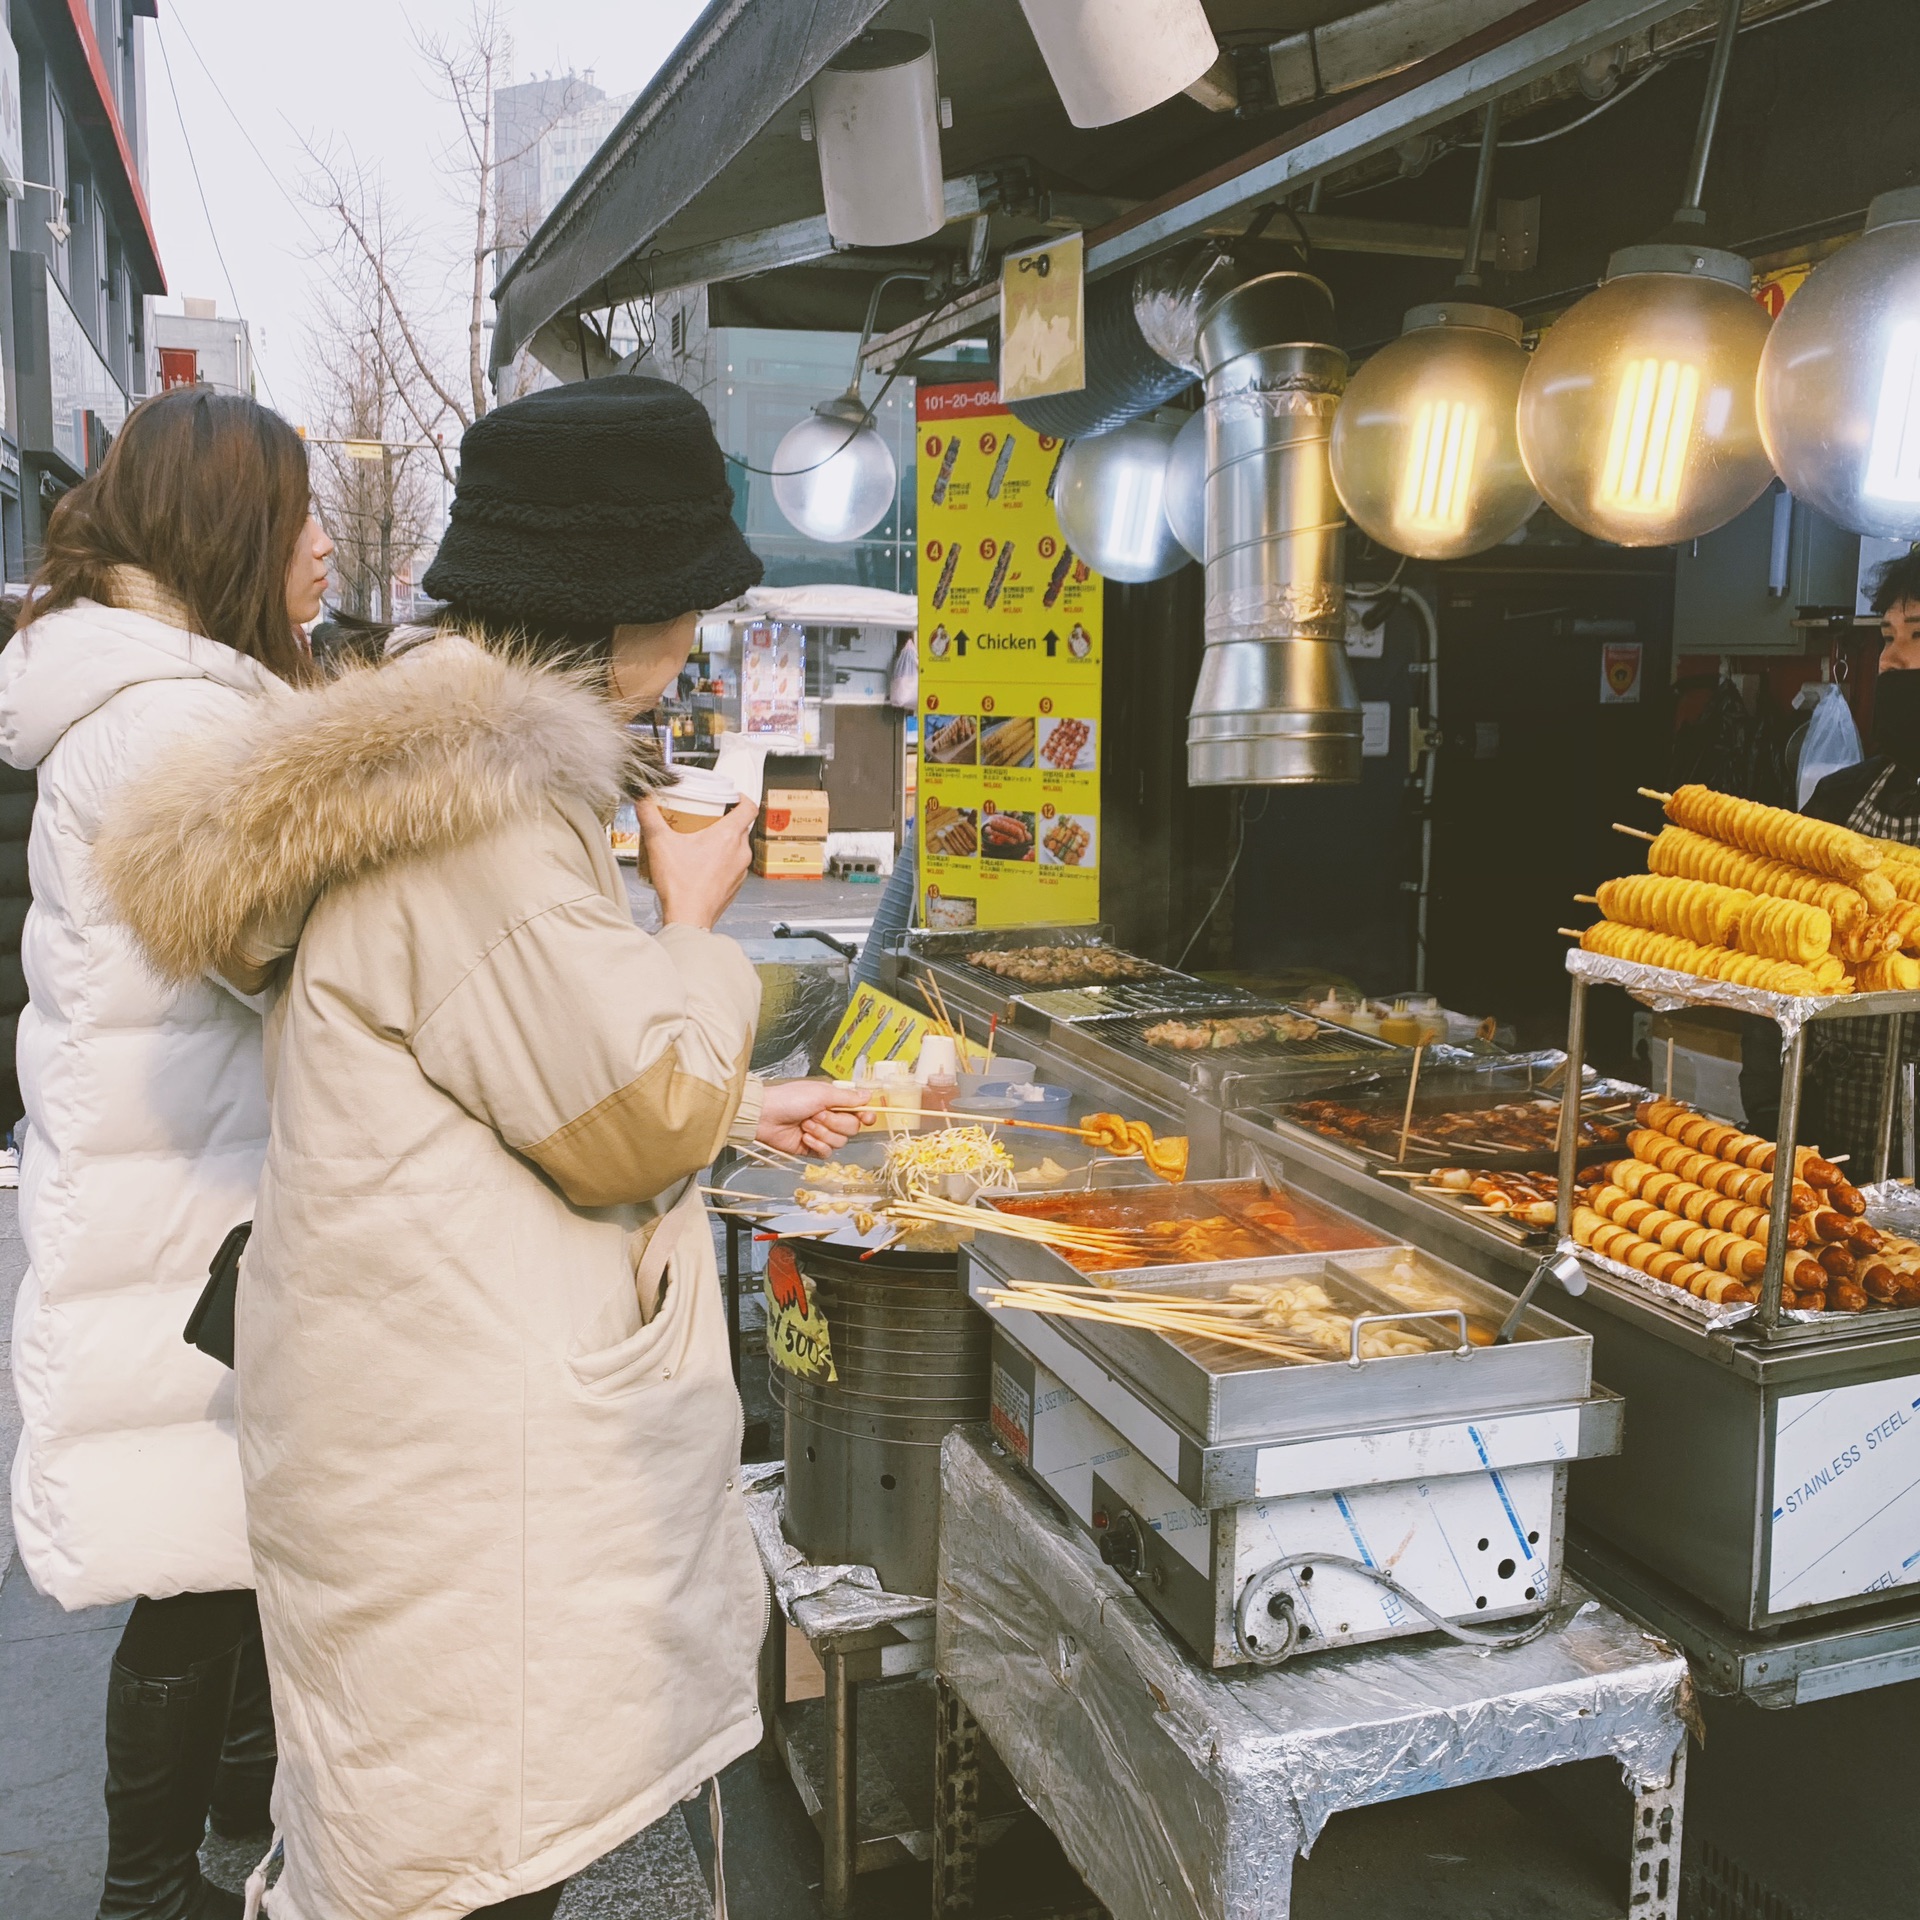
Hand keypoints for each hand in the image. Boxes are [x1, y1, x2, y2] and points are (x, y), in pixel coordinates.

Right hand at [643, 796, 755, 930]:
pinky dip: (721, 861)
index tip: (730, 796)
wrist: (688, 918)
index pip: (748, 807)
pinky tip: (700, 864)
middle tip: (705, 818)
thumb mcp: (659, 843)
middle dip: (723, 819)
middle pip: (740, 826)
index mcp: (728, 836)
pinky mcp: (734, 886)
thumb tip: (642, 799)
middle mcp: (740, 852)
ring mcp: (740, 871)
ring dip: (722, 842)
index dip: (741, 798)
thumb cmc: (681, 885)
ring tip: (699, 841)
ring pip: (736, 847)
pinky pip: (732, 866)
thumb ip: (649, 816)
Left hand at [756, 1079, 867, 1157]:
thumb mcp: (822, 1093)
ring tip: (806, 1124)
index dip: (865, 1116)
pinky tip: (804, 1137)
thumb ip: (847, 1097)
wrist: (765, 1116)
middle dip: (835, 1123)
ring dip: (822, 1133)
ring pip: (840, 1142)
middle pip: (852, 1128)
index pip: (859, 1112)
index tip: (866, 1118)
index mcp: (834, 1102)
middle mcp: (830, 1118)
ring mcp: (821, 1134)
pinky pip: (827, 1153)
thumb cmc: (789, 1098)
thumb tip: (868, 1095)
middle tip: (817, 1114)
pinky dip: (817, 1145)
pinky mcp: (812, 1148)